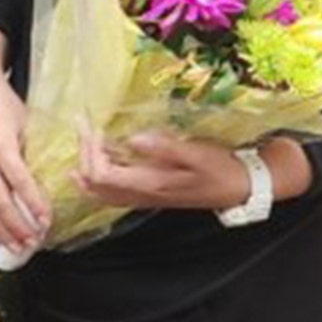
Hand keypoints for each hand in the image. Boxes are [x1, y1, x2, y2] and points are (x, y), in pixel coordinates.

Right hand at [0, 68, 49, 252]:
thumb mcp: (27, 124)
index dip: (33, 204)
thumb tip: (52, 178)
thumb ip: (34, 151)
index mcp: (1, 147)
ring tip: (16, 247)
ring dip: (0, 229)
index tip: (45, 222)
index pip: (20, 183)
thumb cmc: (4, 104)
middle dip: (15, 226)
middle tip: (31, 244)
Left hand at [71, 128, 255, 210]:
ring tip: (81, 144)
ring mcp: (145, 197)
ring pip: (101, 193)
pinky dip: (98, 180)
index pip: (103, 173)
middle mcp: (143, 194)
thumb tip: (134, 137)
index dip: (90, 149)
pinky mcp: (151, 194)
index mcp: (151, 183)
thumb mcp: (198, 153)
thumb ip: (166, 147)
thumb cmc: (221, 169)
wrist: (240, 187)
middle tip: (82, 126)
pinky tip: (98, 165)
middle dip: (82, 155)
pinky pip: (113, 193)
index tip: (91, 124)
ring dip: (85, 170)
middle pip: (95, 183)